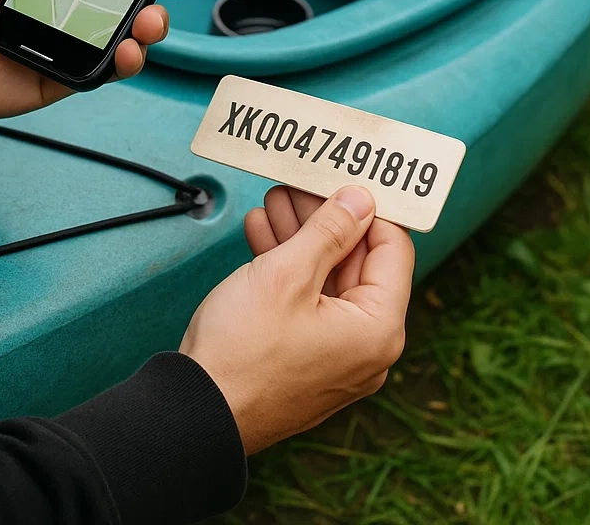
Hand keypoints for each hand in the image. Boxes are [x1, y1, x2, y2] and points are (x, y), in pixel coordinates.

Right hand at [179, 185, 413, 454]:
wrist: (196, 411)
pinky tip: (262, 234)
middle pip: (357, 263)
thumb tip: (360, 199)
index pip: (392, 248)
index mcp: (377, 328)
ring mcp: (334, 356)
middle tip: (297, 184)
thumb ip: (329, 231)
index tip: (341, 178)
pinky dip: (287, 269)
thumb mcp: (287, 273)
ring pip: (326, 280)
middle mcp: (365, 347)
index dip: (368, 208)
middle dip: (324, 218)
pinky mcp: (304, 359)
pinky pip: (306, 303)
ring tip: (273, 200)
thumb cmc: (242, 349)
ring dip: (301, 238)